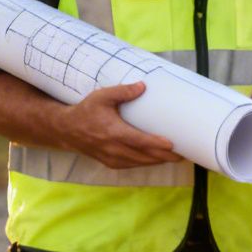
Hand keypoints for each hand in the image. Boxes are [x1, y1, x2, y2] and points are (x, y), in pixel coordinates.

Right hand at [62, 83, 178, 167]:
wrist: (67, 130)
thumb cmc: (87, 111)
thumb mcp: (102, 96)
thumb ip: (123, 91)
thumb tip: (143, 86)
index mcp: (113, 132)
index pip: (140, 141)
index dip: (157, 145)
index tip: (172, 145)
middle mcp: (114, 149)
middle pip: (145, 156)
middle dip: (165, 156)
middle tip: (184, 153)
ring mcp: (113, 158)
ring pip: (141, 163)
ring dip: (158, 161)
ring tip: (176, 157)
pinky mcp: (111, 163)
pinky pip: (133, 165)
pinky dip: (147, 163)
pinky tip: (157, 159)